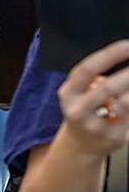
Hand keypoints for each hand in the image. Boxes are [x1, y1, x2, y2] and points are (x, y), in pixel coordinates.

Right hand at [56, 40, 128, 158]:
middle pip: (107, 88)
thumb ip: (96, 79)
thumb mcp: (80, 92)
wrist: (81, 145)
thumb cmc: (85, 110)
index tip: (128, 45)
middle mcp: (78, 111)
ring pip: (124, 104)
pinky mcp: (114, 138)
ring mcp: (96, 127)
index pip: (87, 69)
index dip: (109, 55)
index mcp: (68, 94)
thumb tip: (125, 59)